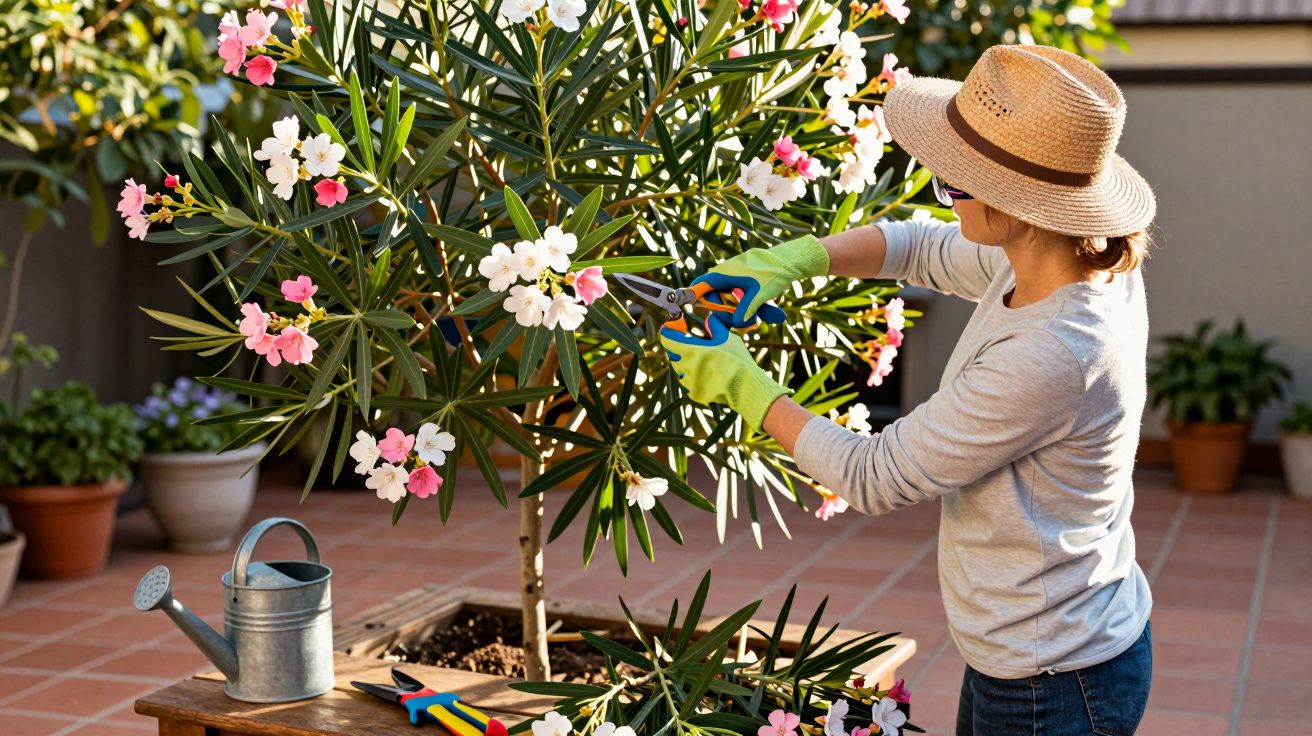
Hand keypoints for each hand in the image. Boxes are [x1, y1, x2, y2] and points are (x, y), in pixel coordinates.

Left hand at [659, 316, 790, 430]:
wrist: (746, 387)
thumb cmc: (737, 360)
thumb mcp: (727, 337)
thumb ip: (714, 326)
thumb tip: (709, 319)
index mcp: (692, 351)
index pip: (668, 340)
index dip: (668, 333)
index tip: (671, 329)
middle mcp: (686, 367)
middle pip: (673, 355)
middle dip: (678, 349)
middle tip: (690, 345)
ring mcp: (689, 383)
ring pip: (680, 370)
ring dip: (685, 364)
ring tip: (701, 361)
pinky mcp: (694, 394)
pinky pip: (688, 383)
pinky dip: (693, 378)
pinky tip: (706, 375)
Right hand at [692, 234, 828, 327]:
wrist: (788, 260)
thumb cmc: (772, 275)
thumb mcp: (759, 295)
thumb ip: (746, 309)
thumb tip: (736, 323)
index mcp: (724, 274)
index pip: (700, 285)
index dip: (694, 296)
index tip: (692, 306)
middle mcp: (726, 273)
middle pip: (715, 296)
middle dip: (726, 310)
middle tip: (740, 321)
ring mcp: (734, 274)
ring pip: (729, 296)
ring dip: (739, 309)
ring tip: (758, 319)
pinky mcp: (743, 277)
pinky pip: (738, 293)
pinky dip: (747, 303)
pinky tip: (762, 312)